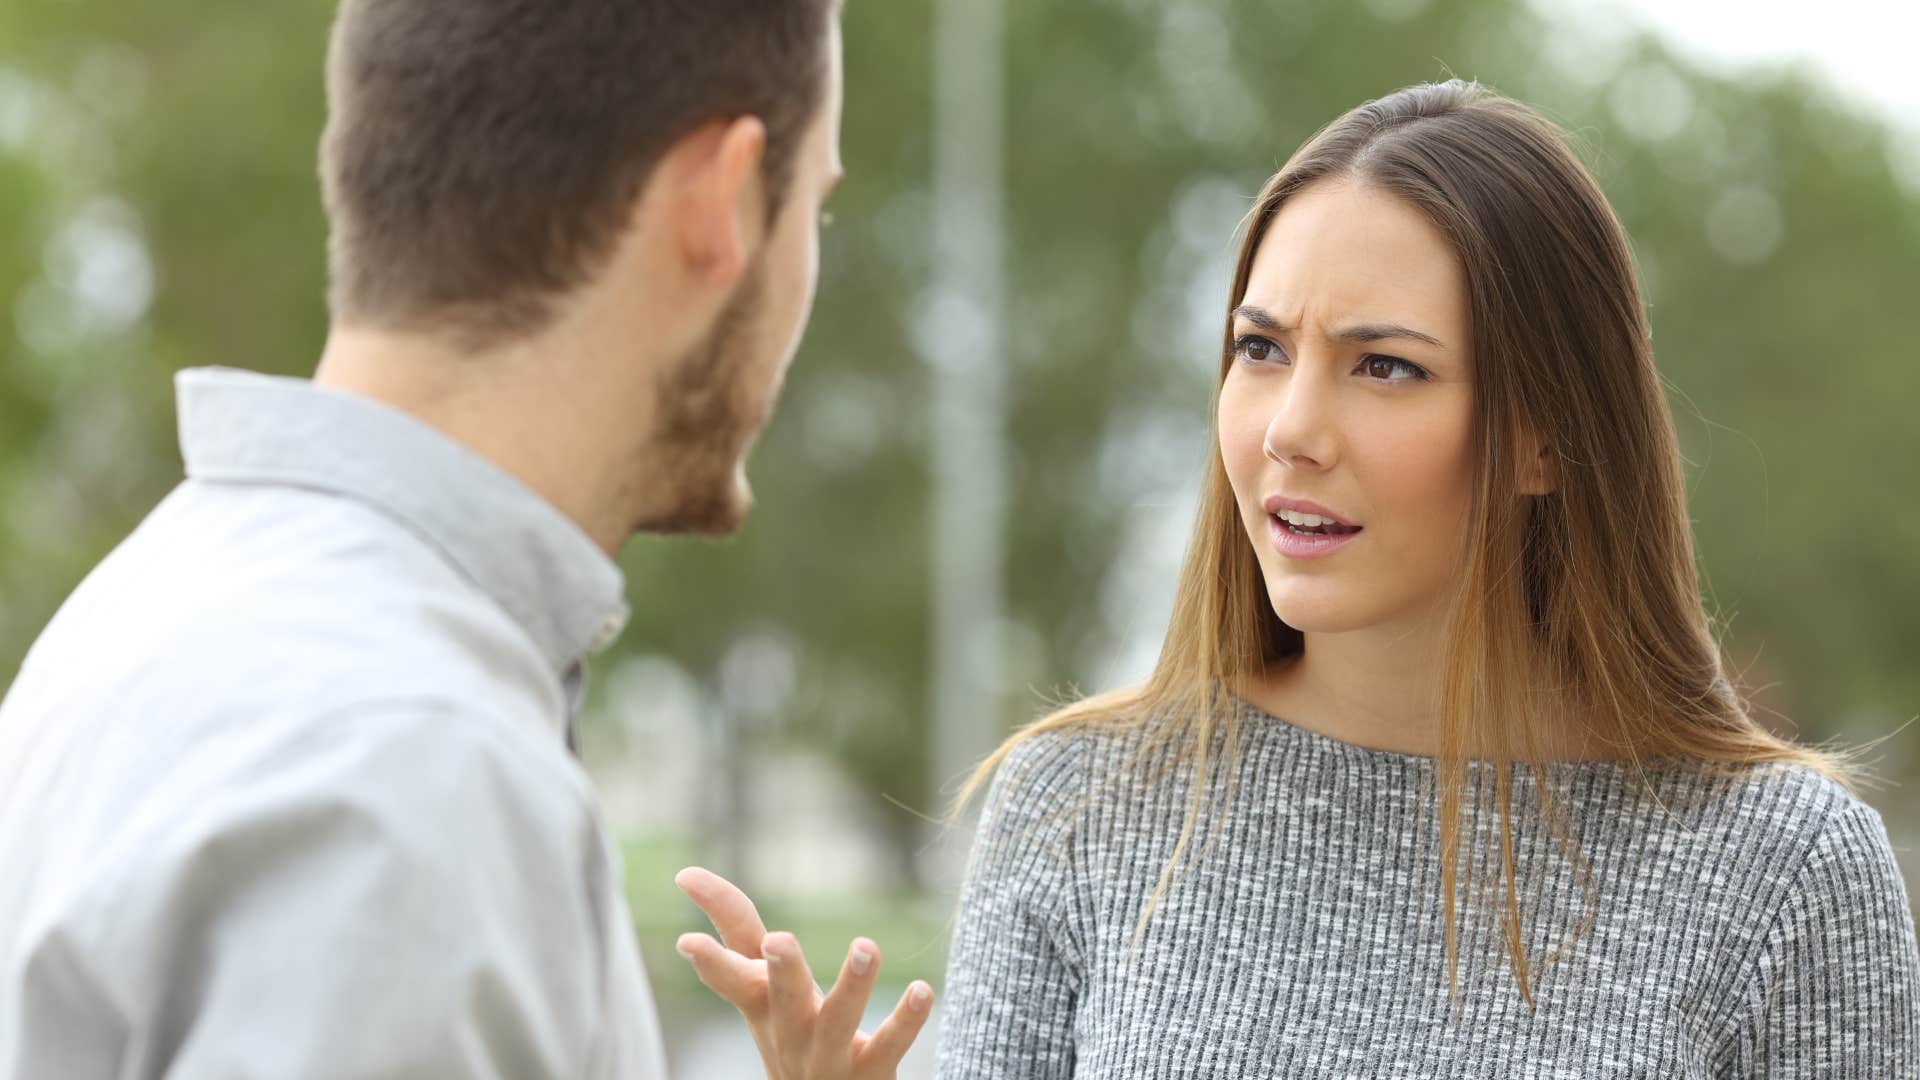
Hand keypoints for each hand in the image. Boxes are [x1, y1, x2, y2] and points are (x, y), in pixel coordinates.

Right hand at [675, 866, 933, 1078]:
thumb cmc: (793, 1041)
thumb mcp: (764, 997)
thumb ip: (740, 945)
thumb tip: (684, 893)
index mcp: (763, 1007)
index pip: (733, 972)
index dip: (710, 955)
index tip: (687, 940)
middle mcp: (788, 1033)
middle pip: (780, 998)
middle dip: (780, 969)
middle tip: (780, 940)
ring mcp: (827, 1058)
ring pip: (836, 1023)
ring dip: (850, 987)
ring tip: (866, 947)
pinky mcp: (868, 1075)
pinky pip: (888, 1047)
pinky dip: (906, 1020)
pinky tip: (922, 990)